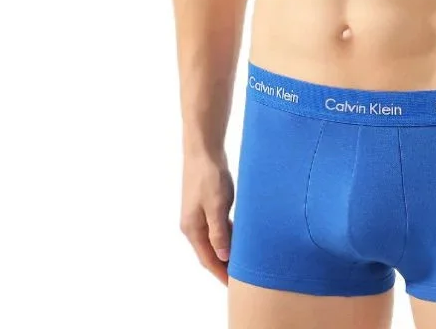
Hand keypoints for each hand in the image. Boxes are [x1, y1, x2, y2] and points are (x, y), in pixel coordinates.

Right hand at [180, 150, 234, 284]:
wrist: (203, 150)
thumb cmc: (209, 176)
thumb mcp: (217, 206)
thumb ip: (219, 232)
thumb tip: (223, 256)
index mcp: (192, 228)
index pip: (208, 259)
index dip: (221, 273)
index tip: (234, 285)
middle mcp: (193, 224)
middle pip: (210, 251)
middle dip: (224, 264)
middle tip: (242, 276)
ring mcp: (199, 214)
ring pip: (215, 238)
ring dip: (227, 249)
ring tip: (243, 259)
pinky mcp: (206, 204)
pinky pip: (217, 226)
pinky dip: (227, 234)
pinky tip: (240, 235)